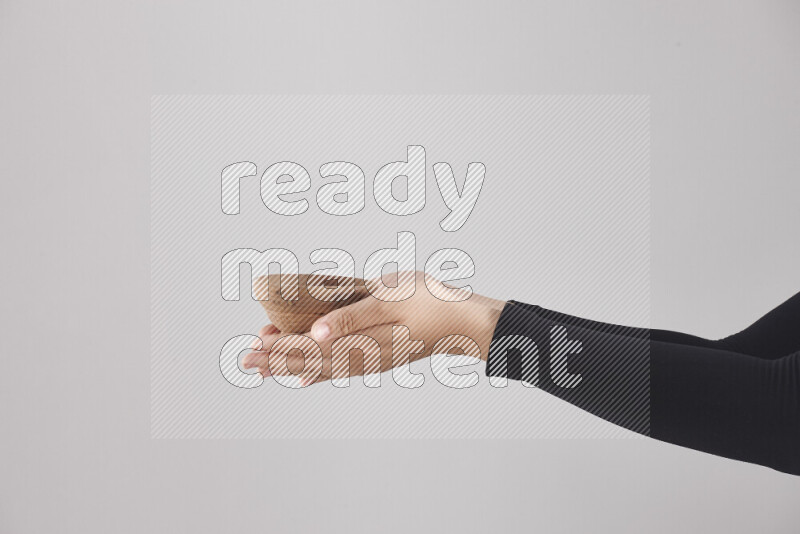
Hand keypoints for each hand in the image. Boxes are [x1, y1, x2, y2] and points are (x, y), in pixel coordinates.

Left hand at [242, 271, 504, 385]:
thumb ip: (350, 318)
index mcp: (360, 342)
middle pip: (310, 361)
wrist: (463, 319)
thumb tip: (315, 333)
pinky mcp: (379, 357)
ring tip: (265, 367)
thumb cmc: (428, 301)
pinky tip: (306, 378)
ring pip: (322, 367)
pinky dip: (319, 373)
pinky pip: (341, 369)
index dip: (279, 347)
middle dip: (276, 360)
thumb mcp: (389, 299)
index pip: (308, 348)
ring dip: (291, 366)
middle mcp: (362, 358)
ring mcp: (371, 360)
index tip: (253, 344)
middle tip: (245, 361)